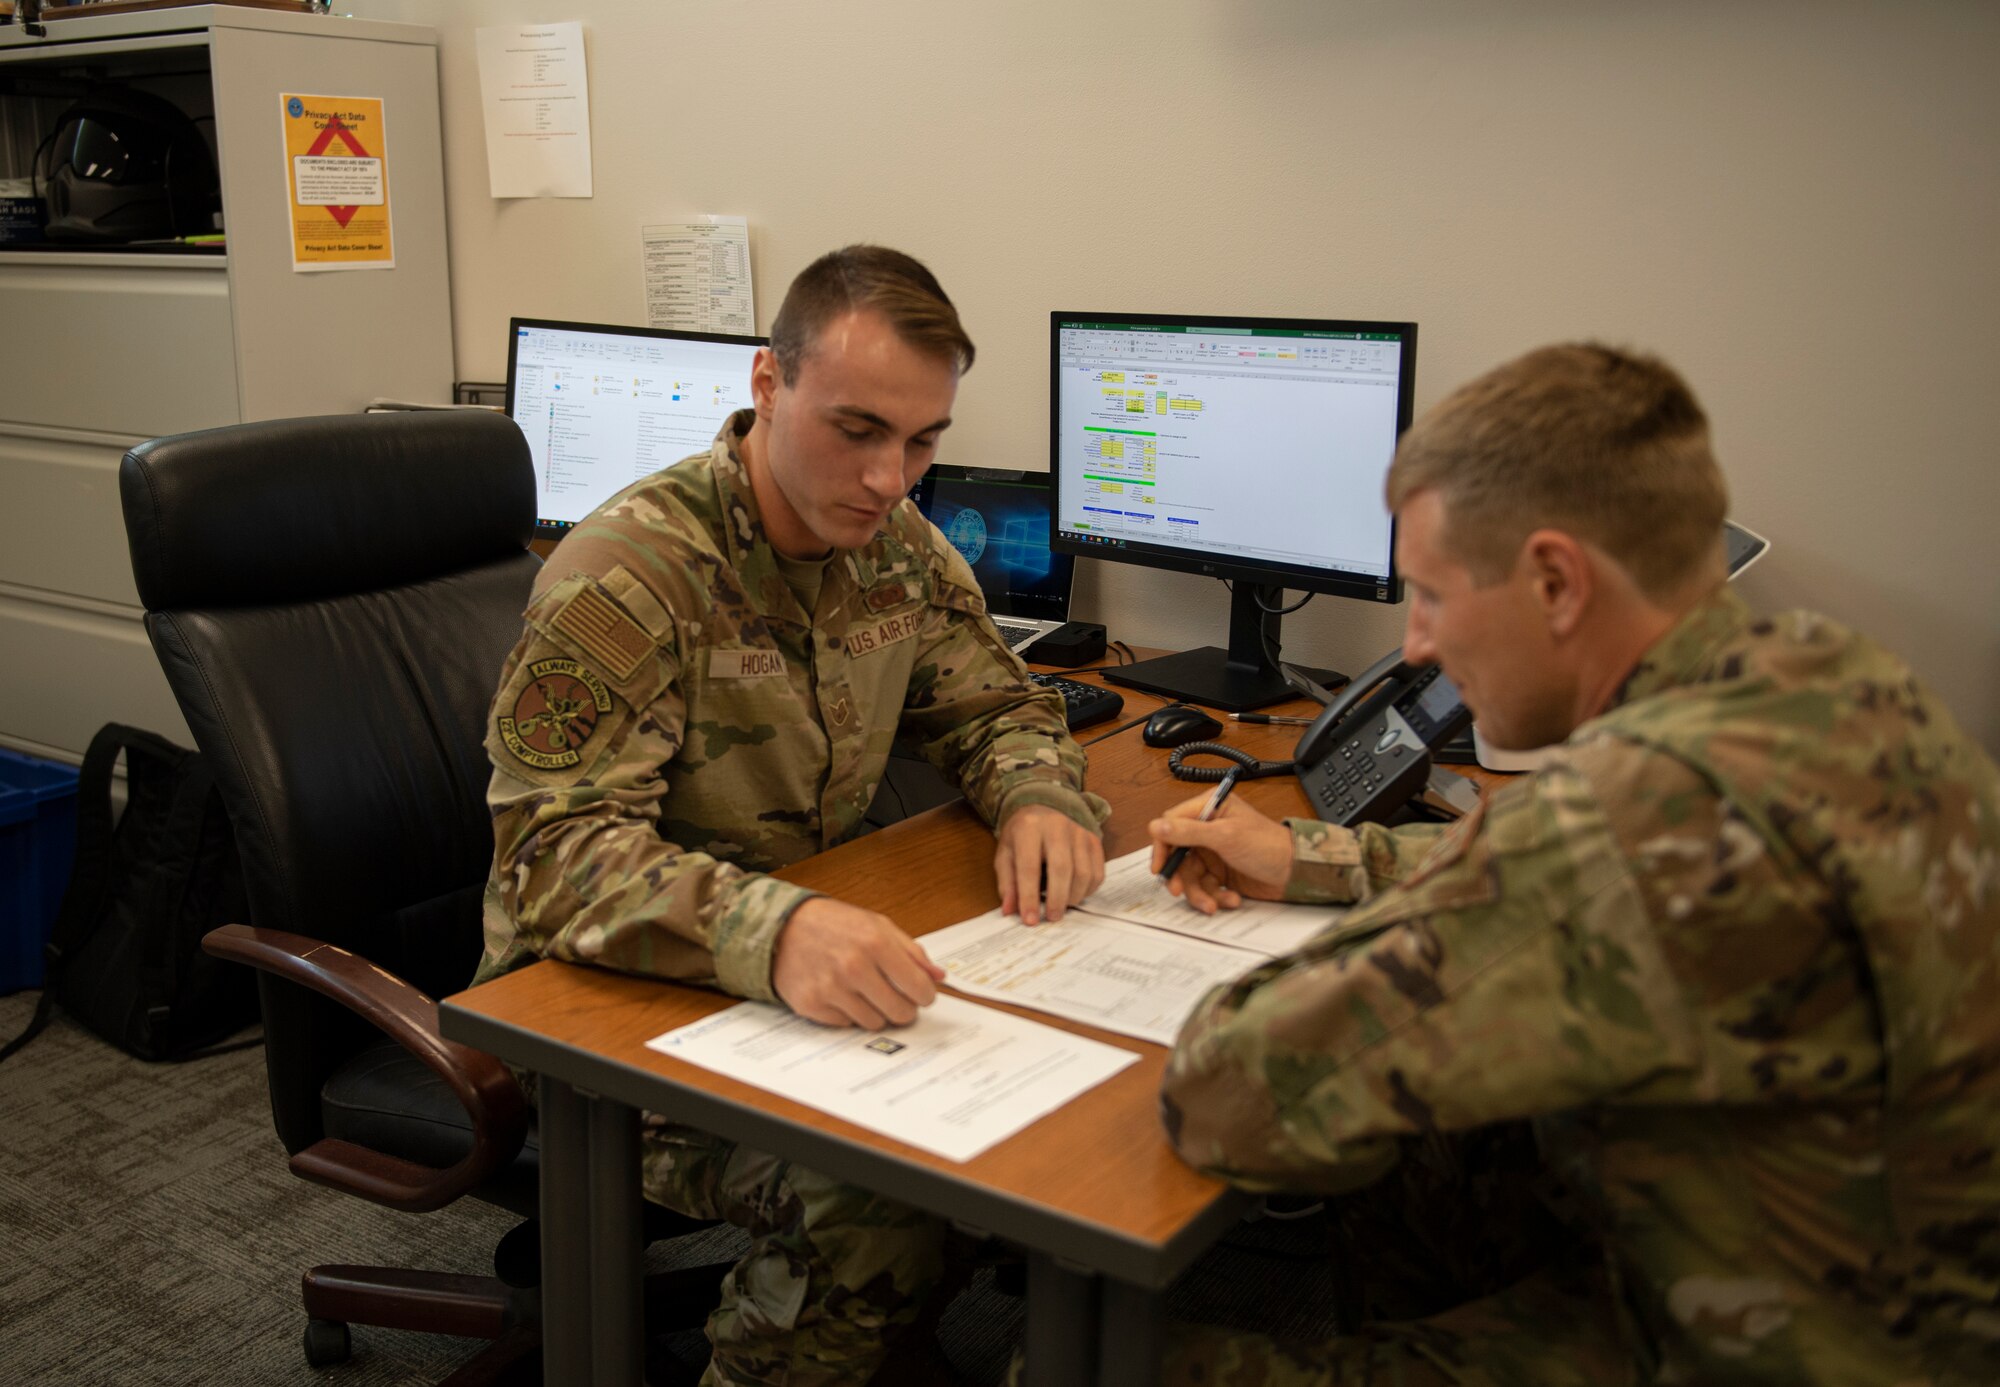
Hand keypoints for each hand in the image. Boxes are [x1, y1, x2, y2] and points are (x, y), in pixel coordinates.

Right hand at [771, 897, 945, 1028]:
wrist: (783, 927)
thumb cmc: (833, 924)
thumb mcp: (877, 925)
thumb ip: (912, 952)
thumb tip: (938, 977)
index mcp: (875, 943)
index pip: (919, 989)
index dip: (925, 996)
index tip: (921, 995)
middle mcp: (854, 967)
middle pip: (900, 1012)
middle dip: (904, 1008)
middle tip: (896, 998)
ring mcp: (831, 989)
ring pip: (874, 1023)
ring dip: (875, 1012)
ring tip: (864, 991)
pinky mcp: (812, 1005)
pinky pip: (846, 1024)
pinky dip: (848, 1013)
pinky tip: (841, 993)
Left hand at [995, 804, 1105, 924]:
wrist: (1043, 810)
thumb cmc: (1022, 837)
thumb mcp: (1006, 856)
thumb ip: (1007, 884)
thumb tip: (1011, 911)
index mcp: (1029, 828)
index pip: (1029, 867)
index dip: (1029, 897)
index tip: (1030, 920)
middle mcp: (1057, 826)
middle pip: (1062, 869)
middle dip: (1057, 899)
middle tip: (1052, 917)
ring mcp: (1079, 832)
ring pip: (1084, 872)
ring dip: (1073, 896)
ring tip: (1061, 905)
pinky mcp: (1094, 840)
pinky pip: (1097, 872)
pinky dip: (1088, 890)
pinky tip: (1074, 893)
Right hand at [1149, 792, 1292, 913]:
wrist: (1297, 872)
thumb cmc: (1269, 845)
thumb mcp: (1225, 836)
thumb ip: (1189, 831)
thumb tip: (1156, 826)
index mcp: (1210, 808)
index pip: (1172, 823)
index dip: (1163, 845)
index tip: (1160, 867)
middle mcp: (1209, 828)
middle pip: (1178, 853)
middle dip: (1181, 875)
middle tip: (1179, 891)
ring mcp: (1214, 851)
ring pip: (1190, 875)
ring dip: (1200, 892)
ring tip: (1213, 904)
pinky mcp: (1221, 872)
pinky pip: (1205, 887)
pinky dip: (1215, 896)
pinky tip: (1231, 899)